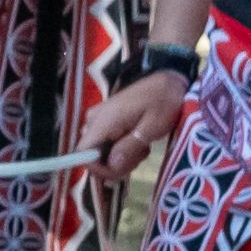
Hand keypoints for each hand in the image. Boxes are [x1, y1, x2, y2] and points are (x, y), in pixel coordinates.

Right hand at [78, 55, 196, 170]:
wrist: (167, 82)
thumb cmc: (162, 101)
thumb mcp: (152, 127)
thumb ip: (130, 147)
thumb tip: (111, 166)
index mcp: (103, 121)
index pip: (82, 153)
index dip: (99, 168)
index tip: (123, 168)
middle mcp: (94, 121)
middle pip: (92, 156)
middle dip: (116, 164)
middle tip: (141, 154)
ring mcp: (98, 121)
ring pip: (100, 152)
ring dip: (121, 158)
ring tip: (143, 146)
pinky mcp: (105, 122)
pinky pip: (105, 144)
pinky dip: (121, 150)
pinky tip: (138, 141)